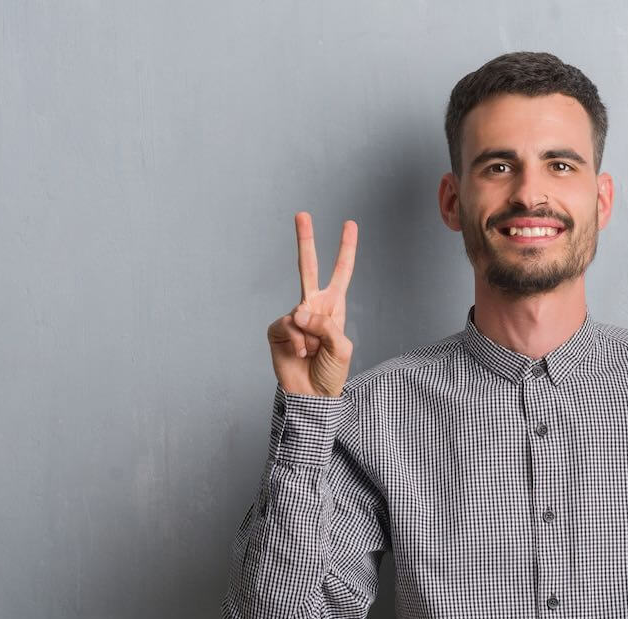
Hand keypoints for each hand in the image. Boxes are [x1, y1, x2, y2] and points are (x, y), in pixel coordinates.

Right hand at [267, 212, 357, 396]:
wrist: (311, 396)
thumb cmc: (330, 373)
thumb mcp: (340, 348)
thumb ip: (325, 326)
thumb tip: (299, 311)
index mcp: (333, 307)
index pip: (341, 273)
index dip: (346, 249)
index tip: (350, 224)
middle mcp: (312, 307)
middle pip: (307, 267)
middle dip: (305, 240)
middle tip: (302, 214)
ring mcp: (294, 317)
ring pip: (301, 314)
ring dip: (310, 338)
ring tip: (311, 353)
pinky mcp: (278, 329)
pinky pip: (288, 327)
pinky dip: (296, 342)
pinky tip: (298, 354)